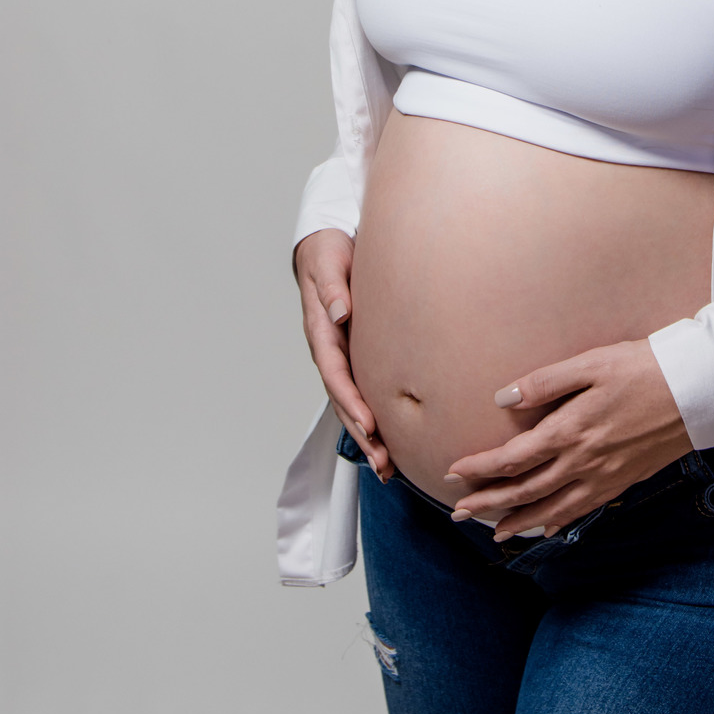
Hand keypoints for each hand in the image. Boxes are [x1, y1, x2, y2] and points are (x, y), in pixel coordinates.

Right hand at [293, 228, 393, 479]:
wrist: (328, 244)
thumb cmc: (328, 252)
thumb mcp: (328, 263)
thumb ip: (331, 287)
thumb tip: (340, 313)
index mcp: (321, 331)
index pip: (335, 373)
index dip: (350, 400)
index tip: (367, 424)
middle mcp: (330, 350)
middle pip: (343, 399)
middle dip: (361, 433)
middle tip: (381, 462)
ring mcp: (343, 355)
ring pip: (353, 402)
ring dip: (368, 436)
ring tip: (387, 468)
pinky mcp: (357, 354)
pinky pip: (364, 390)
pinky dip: (374, 417)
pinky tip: (390, 441)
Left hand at [444, 339, 691, 539]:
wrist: (699, 389)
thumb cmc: (644, 367)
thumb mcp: (591, 362)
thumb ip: (545, 382)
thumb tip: (502, 398)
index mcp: (570, 430)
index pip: (512, 458)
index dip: (479, 468)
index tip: (453, 473)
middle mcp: (583, 461)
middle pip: (525, 490)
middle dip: (489, 503)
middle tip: (458, 512)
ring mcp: (605, 476)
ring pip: (552, 508)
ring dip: (518, 521)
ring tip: (493, 531)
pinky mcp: (623, 480)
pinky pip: (582, 510)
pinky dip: (557, 521)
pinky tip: (545, 527)